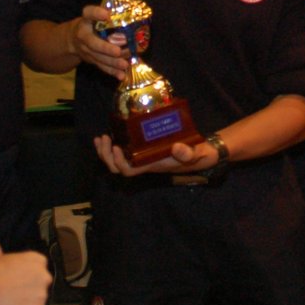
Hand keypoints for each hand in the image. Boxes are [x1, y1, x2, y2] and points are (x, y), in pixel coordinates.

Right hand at [0, 251, 50, 304]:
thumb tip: (13, 268)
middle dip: (29, 295)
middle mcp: (43, 276)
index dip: (27, 279)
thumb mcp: (1, 259)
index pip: (40, 270)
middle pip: (41, 289)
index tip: (16, 284)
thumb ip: (16, 263)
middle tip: (10, 298)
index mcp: (36, 260)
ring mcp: (41, 296)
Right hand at [74, 4, 129, 80]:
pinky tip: (121, 75)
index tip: (106, 14)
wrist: (73, 39)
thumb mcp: (94, 16)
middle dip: (105, 48)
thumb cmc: (91, 24)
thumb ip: (106, 14)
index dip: (96, 13)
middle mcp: (83, 35)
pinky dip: (112, 72)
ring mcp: (86, 50)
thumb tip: (132, 10)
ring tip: (124, 64)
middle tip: (118, 51)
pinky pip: (101, 66)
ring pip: (98, 57)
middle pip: (92, 43)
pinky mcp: (91, 60)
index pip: (88, 13)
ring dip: (112, 62)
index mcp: (85, 20)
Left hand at [93, 134, 218, 175]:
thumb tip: (176, 148)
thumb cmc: (197, 154)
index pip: (129, 171)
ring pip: (117, 161)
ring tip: (101, 137)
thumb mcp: (196, 153)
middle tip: (103, 138)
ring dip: (106, 151)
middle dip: (107, 156)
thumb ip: (189, 153)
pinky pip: (124, 151)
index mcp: (152, 165)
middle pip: (118, 168)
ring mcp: (143, 158)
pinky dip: (114, 144)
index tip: (117, 147)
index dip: (119, 162)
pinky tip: (111, 134)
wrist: (202, 154)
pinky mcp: (145, 150)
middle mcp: (144, 164)